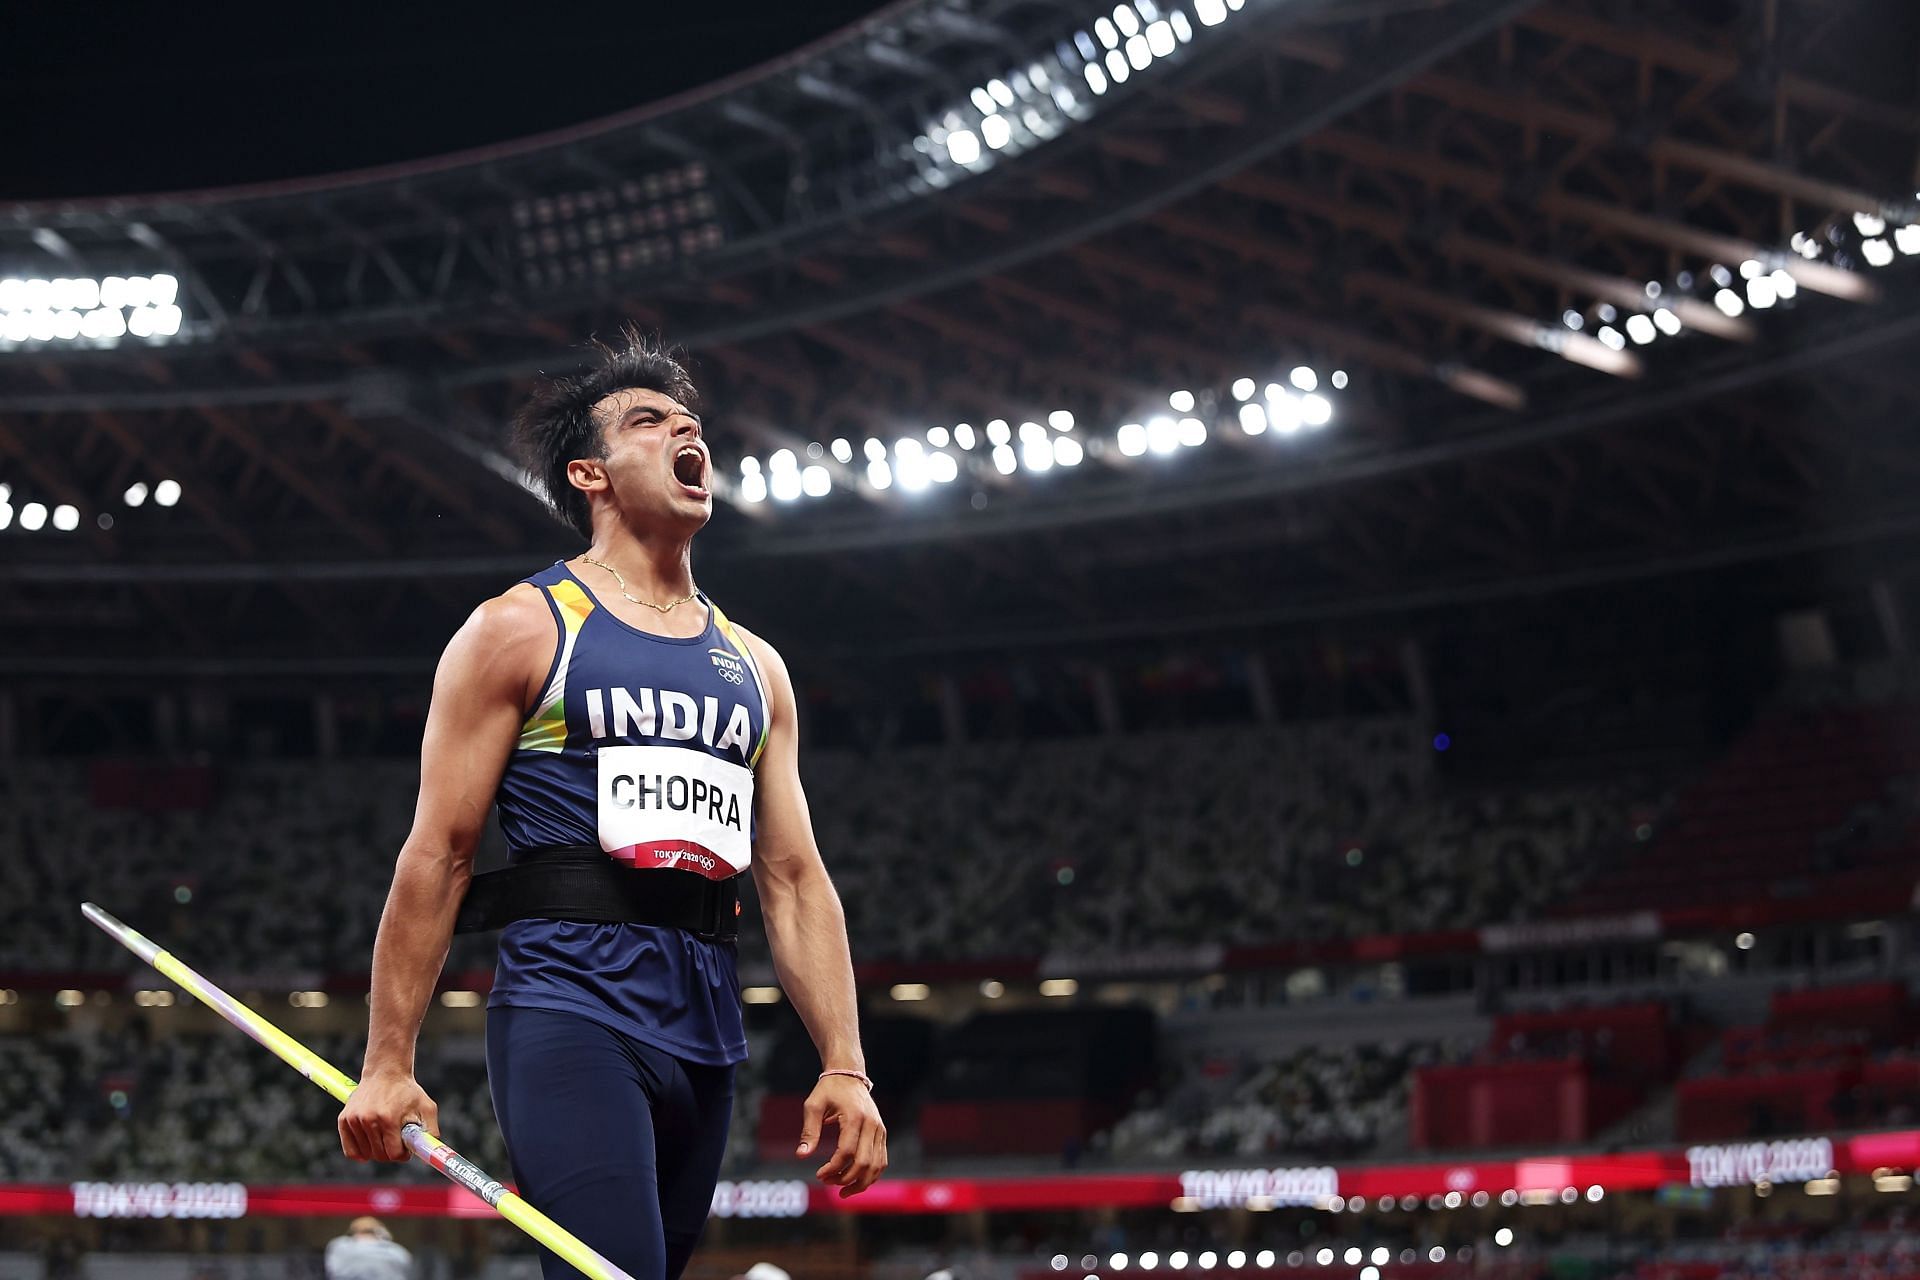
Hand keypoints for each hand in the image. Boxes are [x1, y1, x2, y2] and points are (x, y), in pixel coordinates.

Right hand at [339, 1070, 439, 1163]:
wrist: (385, 1072)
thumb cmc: (407, 1091)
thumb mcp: (427, 1107)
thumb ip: (431, 1131)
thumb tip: (428, 1153)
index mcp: (389, 1118)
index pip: (393, 1153)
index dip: (402, 1155)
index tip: (406, 1148)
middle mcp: (369, 1120)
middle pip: (379, 1155)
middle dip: (390, 1153)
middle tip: (396, 1142)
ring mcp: (354, 1120)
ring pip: (365, 1154)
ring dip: (377, 1151)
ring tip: (385, 1137)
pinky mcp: (344, 1119)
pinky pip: (350, 1150)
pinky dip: (359, 1154)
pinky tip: (369, 1149)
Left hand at [797, 1075, 886, 1197]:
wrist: (849, 1075)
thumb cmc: (828, 1090)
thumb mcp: (813, 1105)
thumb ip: (809, 1131)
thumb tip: (801, 1155)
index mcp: (854, 1117)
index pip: (847, 1151)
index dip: (833, 1168)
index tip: (819, 1174)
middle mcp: (871, 1124)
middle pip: (864, 1163)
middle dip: (845, 1179)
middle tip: (827, 1182)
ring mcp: (879, 1129)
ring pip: (876, 1166)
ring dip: (860, 1183)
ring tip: (842, 1191)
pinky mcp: (882, 1133)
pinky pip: (881, 1161)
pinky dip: (870, 1175)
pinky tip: (855, 1182)